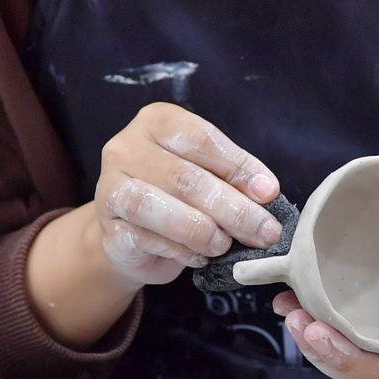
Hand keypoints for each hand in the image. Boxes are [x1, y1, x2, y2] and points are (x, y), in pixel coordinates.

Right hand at [89, 103, 283, 287]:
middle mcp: (126, 148)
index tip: (270, 193)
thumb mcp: (206, 174)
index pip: (201, 139)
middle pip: (185, 177)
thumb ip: (231, 177)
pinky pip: (147, 239)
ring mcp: (110, 187)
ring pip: (158, 207)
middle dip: (233, 208)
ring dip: (203, 231)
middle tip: (264, 231)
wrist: (129, 236)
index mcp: (157, 121)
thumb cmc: (175, 195)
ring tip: (227, 245)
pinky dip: (182, 251)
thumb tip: (266, 192)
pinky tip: (202, 257)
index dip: (238, 167)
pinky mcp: (108, 228)